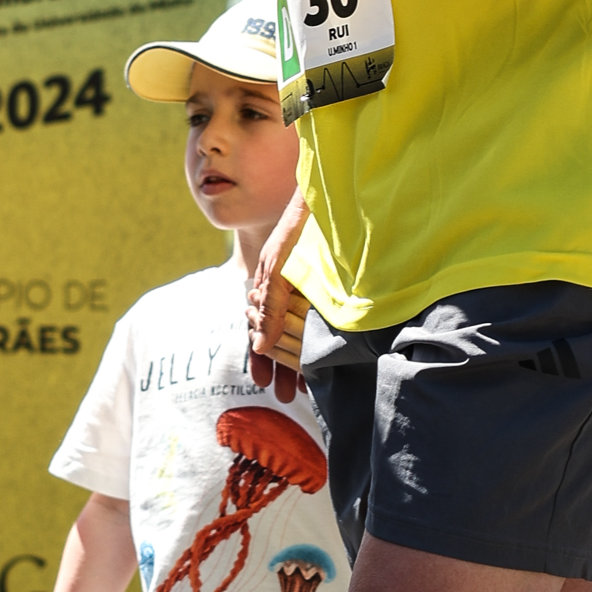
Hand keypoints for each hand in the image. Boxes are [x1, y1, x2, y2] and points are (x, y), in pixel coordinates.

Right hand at [248, 193, 311, 401]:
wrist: (331, 195)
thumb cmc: (299, 227)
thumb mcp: (279, 268)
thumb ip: (271, 306)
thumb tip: (261, 346)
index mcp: (271, 287)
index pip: (260, 330)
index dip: (262, 358)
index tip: (265, 383)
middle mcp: (288, 291)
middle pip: (279, 337)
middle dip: (282, 367)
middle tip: (287, 396)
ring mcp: (308, 290)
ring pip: (299, 334)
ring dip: (300, 360)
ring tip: (306, 387)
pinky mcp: (331, 288)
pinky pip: (320, 322)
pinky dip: (318, 342)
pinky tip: (328, 358)